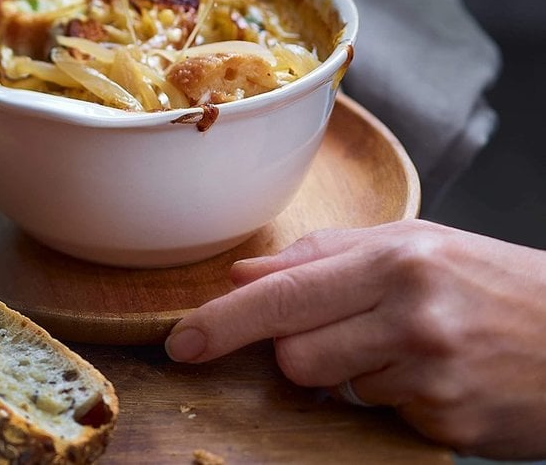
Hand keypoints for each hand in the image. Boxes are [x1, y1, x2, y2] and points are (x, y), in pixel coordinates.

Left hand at [165, 219, 545, 458]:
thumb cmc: (487, 277)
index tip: (184, 342)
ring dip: (352, 369)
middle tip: (350, 325)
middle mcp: (410, 317)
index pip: (283, 295)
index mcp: (395, 260)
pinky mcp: (445, 427)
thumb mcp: (410, 243)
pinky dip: (390, 395)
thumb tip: (244, 274)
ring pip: (332, 386)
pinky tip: (432, 372)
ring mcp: (430, 378)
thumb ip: (321, 255)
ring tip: (406, 342)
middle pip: (294, 354)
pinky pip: (377, 416)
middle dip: (301, 348)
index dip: (225, 320)